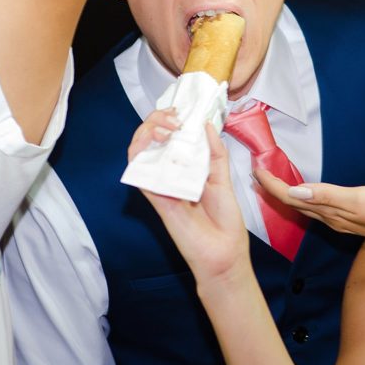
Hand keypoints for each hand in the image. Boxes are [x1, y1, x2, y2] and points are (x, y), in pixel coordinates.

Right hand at [129, 110, 249, 284]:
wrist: (224, 253)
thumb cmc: (225, 221)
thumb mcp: (223, 179)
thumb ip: (215, 153)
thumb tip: (206, 125)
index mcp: (186, 169)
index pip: (170, 138)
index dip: (169, 120)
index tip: (182, 111)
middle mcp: (170, 175)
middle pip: (151, 140)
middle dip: (157, 120)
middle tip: (174, 117)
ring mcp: (161, 186)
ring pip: (139, 152)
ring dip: (147, 132)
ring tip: (166, 127)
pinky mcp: (155, 198)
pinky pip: (139, 173)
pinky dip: (140, 154)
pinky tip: (155, 142)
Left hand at [254, 170, 364, 246]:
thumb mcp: (357, 198)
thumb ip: (326, 195)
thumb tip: (294, 192)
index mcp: (329, 211)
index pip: (291, 198)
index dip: (272, 185)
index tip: (255, 169)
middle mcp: (330, 218)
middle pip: (294, 204)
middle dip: (274, 190)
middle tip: (257, 174)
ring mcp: (340, 220)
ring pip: (306, 207)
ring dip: (288, 195)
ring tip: (275, 183)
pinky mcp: (350, 219)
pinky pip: (319, 209)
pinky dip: (306, 199)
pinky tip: (308, 196)